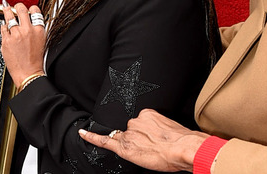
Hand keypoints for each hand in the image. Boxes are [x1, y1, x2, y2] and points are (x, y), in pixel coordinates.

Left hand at [0, 0, 45, 86]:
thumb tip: (30, 20)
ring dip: (7, 11)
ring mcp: (15, 35)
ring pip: (9, 16)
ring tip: (5, 6)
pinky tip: (4, 25)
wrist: (28, 73)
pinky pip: (3, 28)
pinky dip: (4, 26)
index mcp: (38, 30)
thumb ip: (36, 29)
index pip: (35, 11)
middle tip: (16, 6)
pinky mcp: (6, 40)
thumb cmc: (35, 60)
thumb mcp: (41, 41)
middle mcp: (27, 30)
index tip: (29, 9)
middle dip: (18, 6)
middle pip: (21, 9)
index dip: (31, 8)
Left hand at [79, 109, 208, 171]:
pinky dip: (91, 137)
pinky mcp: (124, 146)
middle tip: (153, 147)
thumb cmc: (182, 142)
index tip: (152, 137)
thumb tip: (161, 138)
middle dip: (138, 139)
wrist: (183, 149)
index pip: (140, 122)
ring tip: (148, 151)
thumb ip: (160, 129)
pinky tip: (83, 134)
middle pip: (130, 129)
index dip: (145, 132)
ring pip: (124, 138)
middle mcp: (136, 121)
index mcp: (148, 114)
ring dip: (133, 145)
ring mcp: (129, 133)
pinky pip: (104, 140)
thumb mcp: (172, 128)